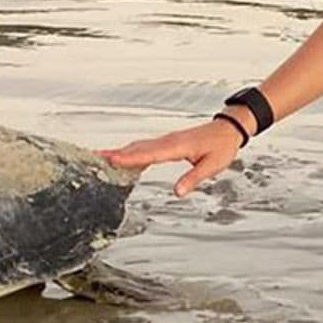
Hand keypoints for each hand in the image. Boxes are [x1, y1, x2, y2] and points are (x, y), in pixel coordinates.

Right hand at [97, 117, 244, 197]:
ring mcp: (166, 141)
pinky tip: (122, 157)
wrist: (227, 130)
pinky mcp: (167, 143)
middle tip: (95, 157)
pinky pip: (145, 147)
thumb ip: (193, 178)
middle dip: (116, 153)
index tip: (112, 159)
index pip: (150, 153)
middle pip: (138, 148)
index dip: (130, 157)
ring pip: (139, 146)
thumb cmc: (221, 147)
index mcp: (177, 146)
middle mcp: (168, 141)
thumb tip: (176, 192)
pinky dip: (131, 151)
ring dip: (120, 151)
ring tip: (101, 157)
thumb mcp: (211, 166)